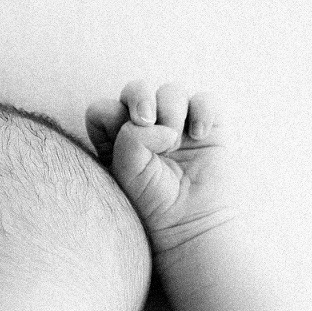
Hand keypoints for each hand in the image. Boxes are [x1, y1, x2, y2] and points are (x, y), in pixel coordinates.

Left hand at [86, 81, 233, 256]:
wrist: (191, 222)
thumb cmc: (152, 201)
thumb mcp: (127, 171)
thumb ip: (130, 137)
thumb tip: (156, 121)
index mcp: (115, 138)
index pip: (104, 108)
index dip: (111, 116)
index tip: (123, 139)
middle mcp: (145, 127)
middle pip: (135, 88)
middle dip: (140, 97)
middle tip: (148, 120)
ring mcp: (177, 124)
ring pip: (170, 91)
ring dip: (171, 109)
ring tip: (176, 140)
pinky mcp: (207, 126)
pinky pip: (205, 100)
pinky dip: (202, 111)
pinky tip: (199, 135)